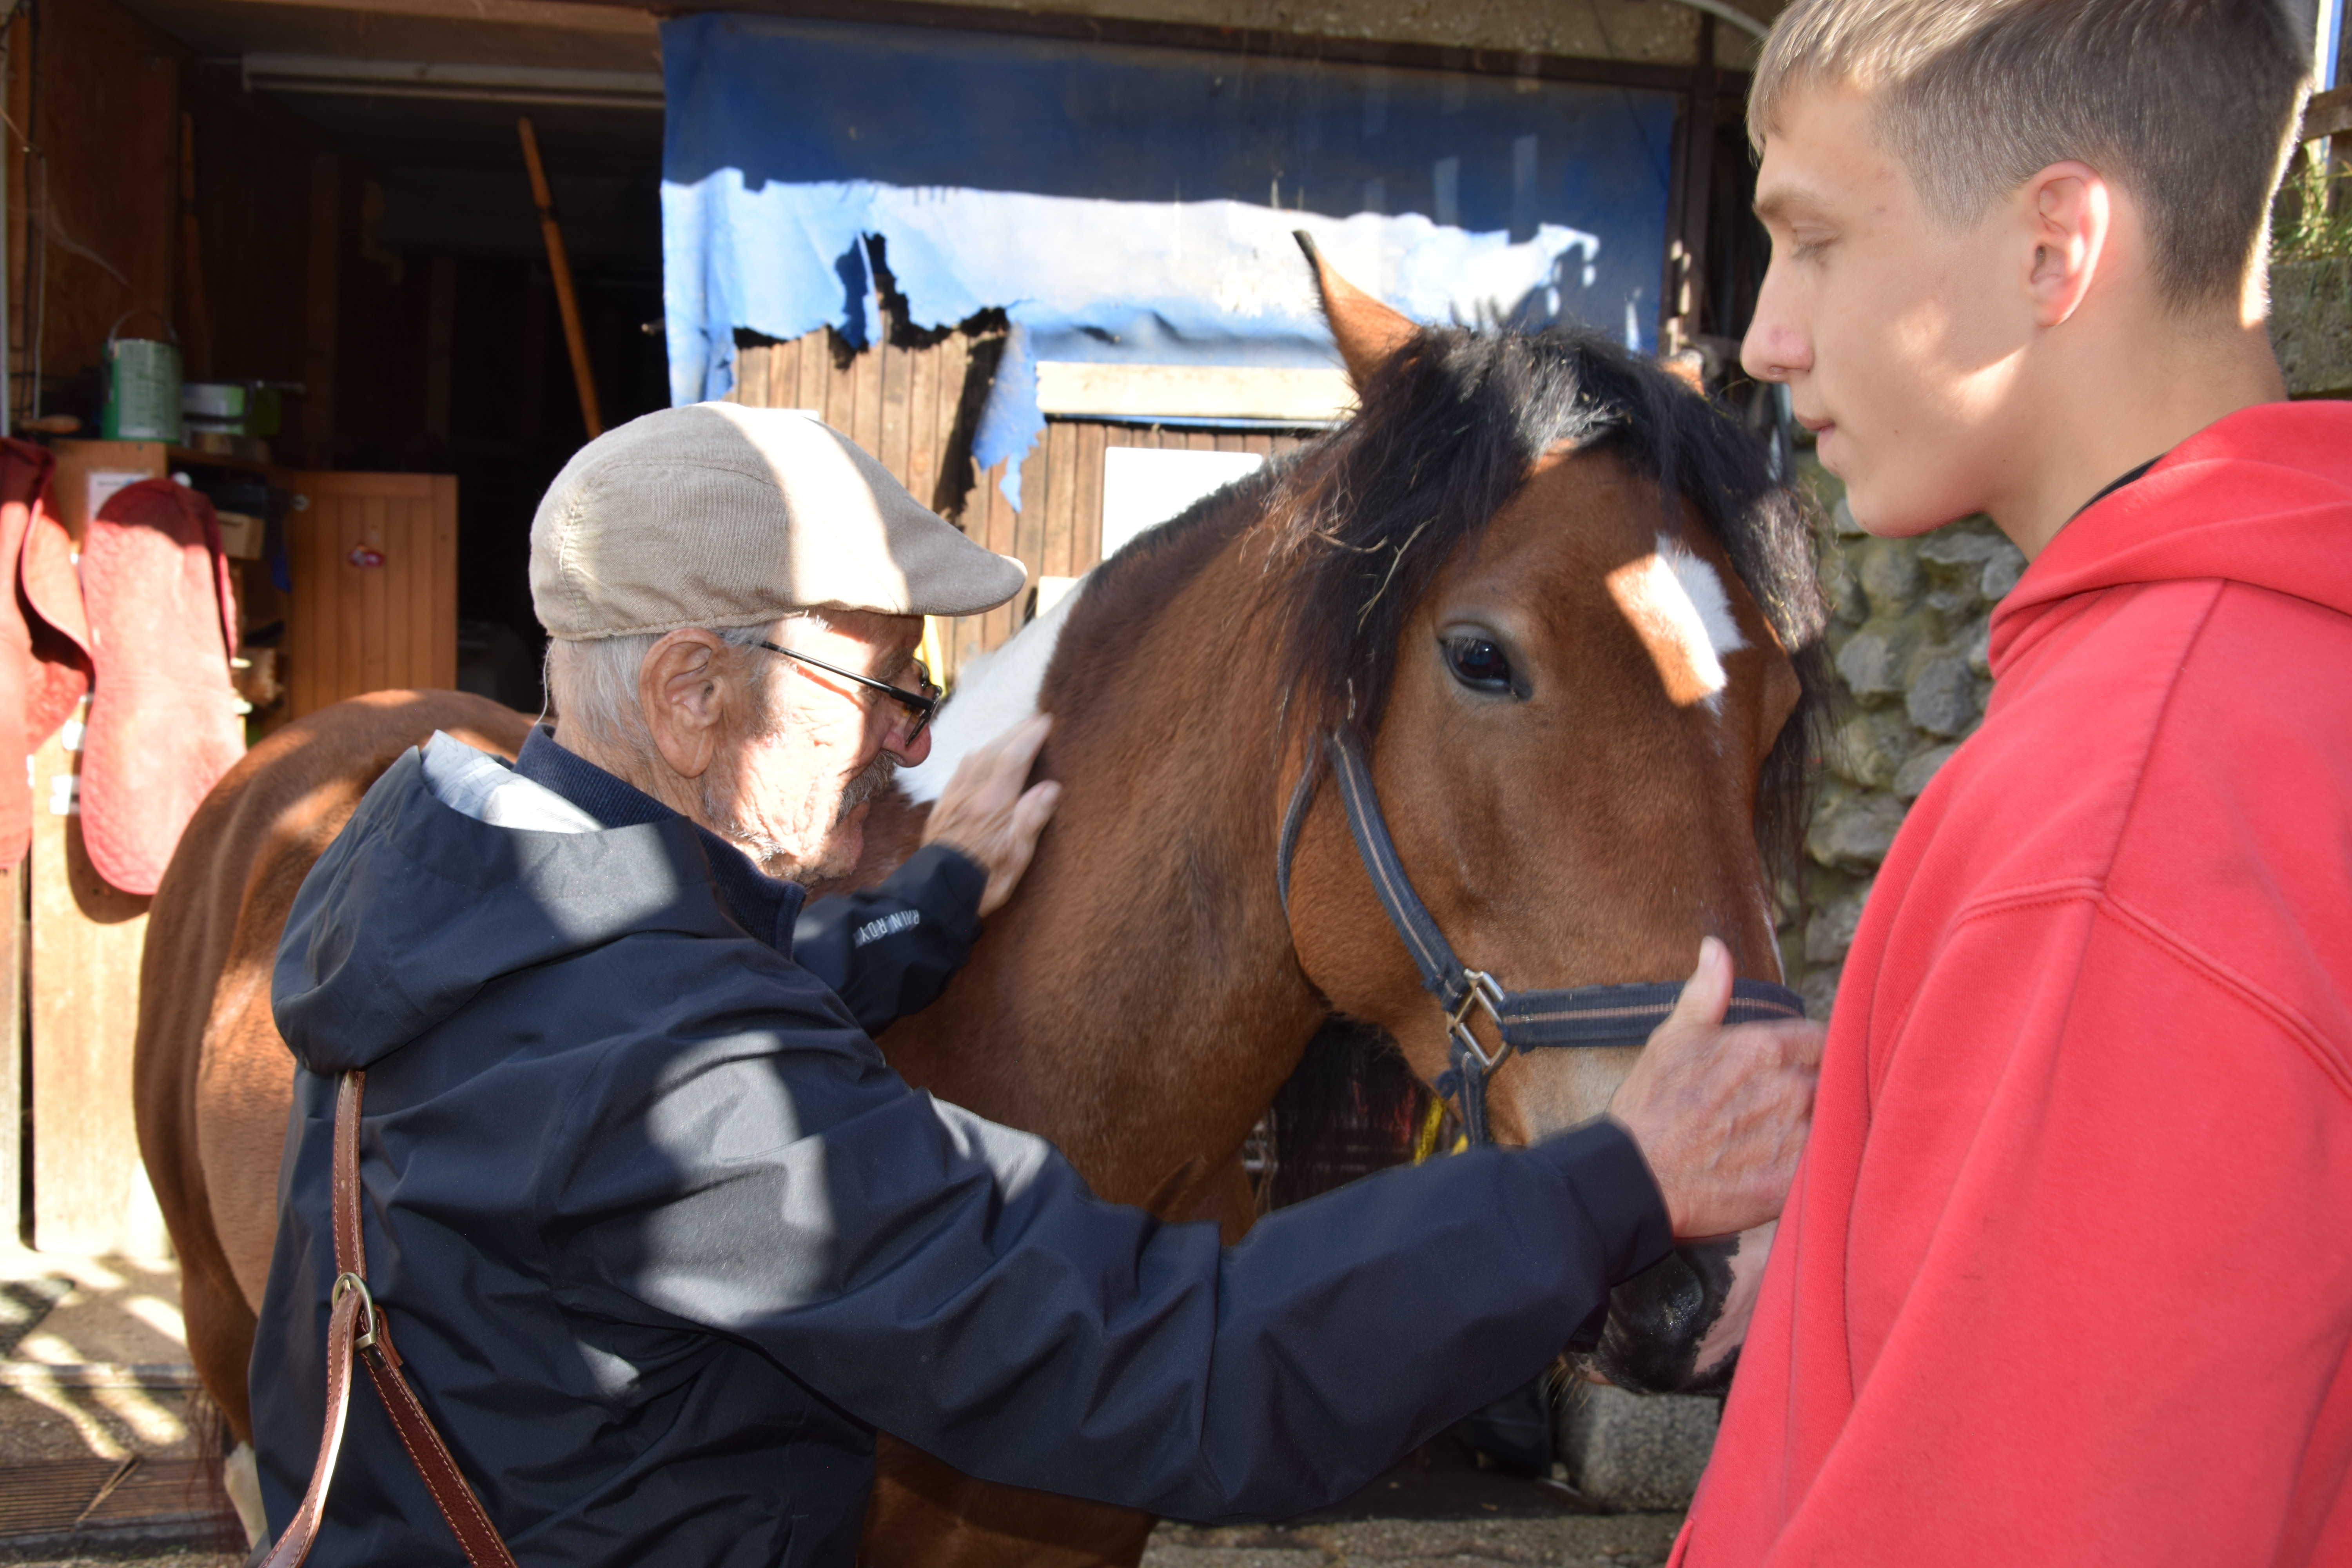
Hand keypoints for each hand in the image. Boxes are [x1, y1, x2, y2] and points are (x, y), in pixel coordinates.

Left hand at [921, 713, 1063, 916]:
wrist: (936, 895)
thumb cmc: (982, 880)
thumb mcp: (1016, 856)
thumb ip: (1031, 818)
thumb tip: (1051, 788)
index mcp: (993, 804)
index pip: (1014, 758)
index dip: (1030, 737)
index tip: (1045, 721)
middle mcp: (971, 794)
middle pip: (994, 751)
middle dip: (1015, 732)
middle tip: (1034, 720)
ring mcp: (953, 798)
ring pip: (975, 758)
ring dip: (996, 741)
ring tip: (1012, 735)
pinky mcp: (942, 807)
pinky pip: (959, 771)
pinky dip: (975, 757)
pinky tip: (978, 758)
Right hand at [1607, 938, 1823, 1238]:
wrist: (1634, 1177)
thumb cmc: (1651, 1107)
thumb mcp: (1673, 1038)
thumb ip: (1706, 992)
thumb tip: (1716, 948)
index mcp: (1764, 1048)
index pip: (1824, 1039)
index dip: (1815, 1052)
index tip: (1801, 1065)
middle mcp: (1789, 1089)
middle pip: (1837, 1079)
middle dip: (1822, 1087)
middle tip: (1795, 1104)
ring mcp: (1795, 1137)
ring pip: (1839, 1121)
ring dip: (1827, 1125)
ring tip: (1794, 1135)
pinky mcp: (1794, 1181)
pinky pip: (1829, 1165)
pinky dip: (1822, 1163)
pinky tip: (1797, 1165)